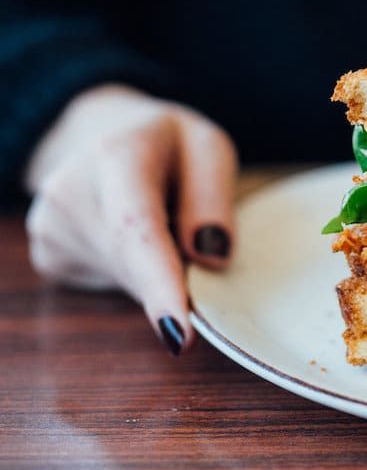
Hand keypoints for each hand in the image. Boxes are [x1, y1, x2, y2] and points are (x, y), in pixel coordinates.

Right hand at [24, 84, 237, 354]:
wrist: (100, 134)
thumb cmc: (167, 144)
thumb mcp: (208, 147)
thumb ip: (213, 196)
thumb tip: (211, 258)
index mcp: (117, 155)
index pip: (137, 229)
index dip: (159, 284)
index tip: (178, 335)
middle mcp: (70, 193)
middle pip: (137, 266)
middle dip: (179, 272)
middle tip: (195, 233)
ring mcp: (50, 229)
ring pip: (129, 281)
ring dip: (160, 267)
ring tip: (158, 217)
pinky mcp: (49, 258)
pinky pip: (116, 284)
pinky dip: (139, 272)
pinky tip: (131, 236)